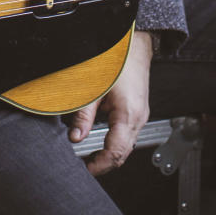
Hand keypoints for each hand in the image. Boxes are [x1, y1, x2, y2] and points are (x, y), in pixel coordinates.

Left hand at [68, 31, 152, 175]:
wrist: (135, 44)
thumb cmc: (118, 60)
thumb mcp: (94, 88)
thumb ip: (84, 115)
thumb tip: (75, 137)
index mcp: (128, 114)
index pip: (116, 153)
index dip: (101, 165)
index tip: (87, 169)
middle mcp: (138, 118)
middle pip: (123, 153)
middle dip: (105, 163)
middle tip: (87, 166)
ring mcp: (140, 115)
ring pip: (127, 145)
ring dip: (110, 153)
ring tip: (92, 156)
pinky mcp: (138, 111)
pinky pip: (128, 134)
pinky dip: (116, 142)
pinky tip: (102, 140)